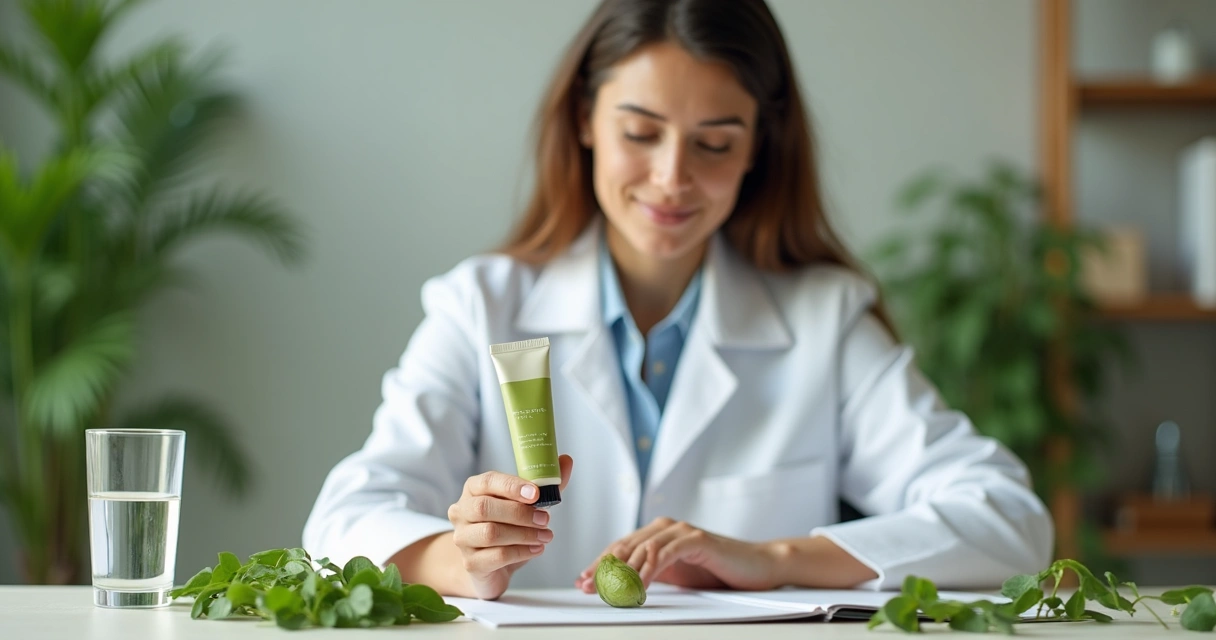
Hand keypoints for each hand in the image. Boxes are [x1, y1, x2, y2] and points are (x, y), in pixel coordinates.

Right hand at [448, 454, 572, 599]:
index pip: (488, 482)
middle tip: (545, 519)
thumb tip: (566, 460)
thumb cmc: (507, 527)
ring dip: (524, 534)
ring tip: (546, 536)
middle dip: (520, 513)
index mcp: (473, 490)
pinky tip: (536, 549)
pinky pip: (496, 556)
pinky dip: (521, 552)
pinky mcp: (470, 563)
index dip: (512, 486)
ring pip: (491, 533)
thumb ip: (545, 485)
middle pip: (485, 508)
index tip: (536, 494)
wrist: (492, 566)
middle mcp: (461, 512)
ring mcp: (462, 538)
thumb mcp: (526, 504)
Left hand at [574, 517, 778, 592]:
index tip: (583, 581)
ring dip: (621, 571)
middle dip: (602, 568)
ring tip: (608, 590)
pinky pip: (664, 554)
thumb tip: (618, 586)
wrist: (756, 567)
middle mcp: (665, 527)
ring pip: (641, 549)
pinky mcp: (695, 539)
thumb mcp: (675, 575)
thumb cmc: (717, 571)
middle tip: (587, 586)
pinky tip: (639, 586)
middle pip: (624, 546)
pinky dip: (649, 570)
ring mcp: (680, 531)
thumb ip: (649, 574)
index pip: (620, 548)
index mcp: (657, 534)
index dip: (599, 564)